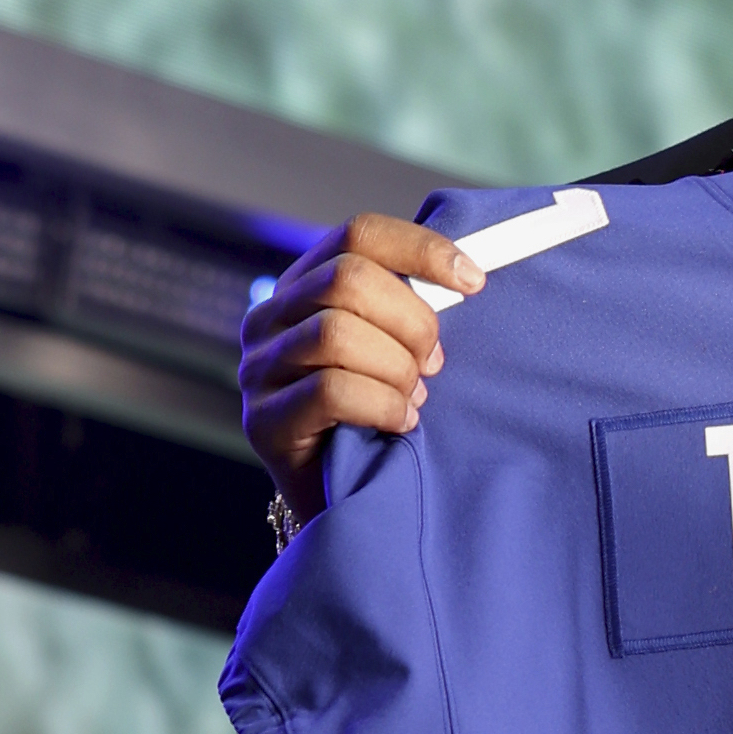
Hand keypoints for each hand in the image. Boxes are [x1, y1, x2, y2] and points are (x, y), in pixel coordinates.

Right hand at [240, 214, 485, 522]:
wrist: (343, 498)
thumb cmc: (377, 414)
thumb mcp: (392, 347)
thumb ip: (408, 307)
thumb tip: (468, 275)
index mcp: (304, 285)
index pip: (359, 235)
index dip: (421, 250)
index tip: (473, 281)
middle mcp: (269, 318)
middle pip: (348, 278)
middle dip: (411, 321)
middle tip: (433, 363)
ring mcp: (259, 368)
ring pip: (336, 332)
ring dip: (396, 368)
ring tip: (414, 399)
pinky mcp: (263, 420)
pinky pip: (331, 389)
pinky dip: (381, 405)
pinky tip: (400, 423)